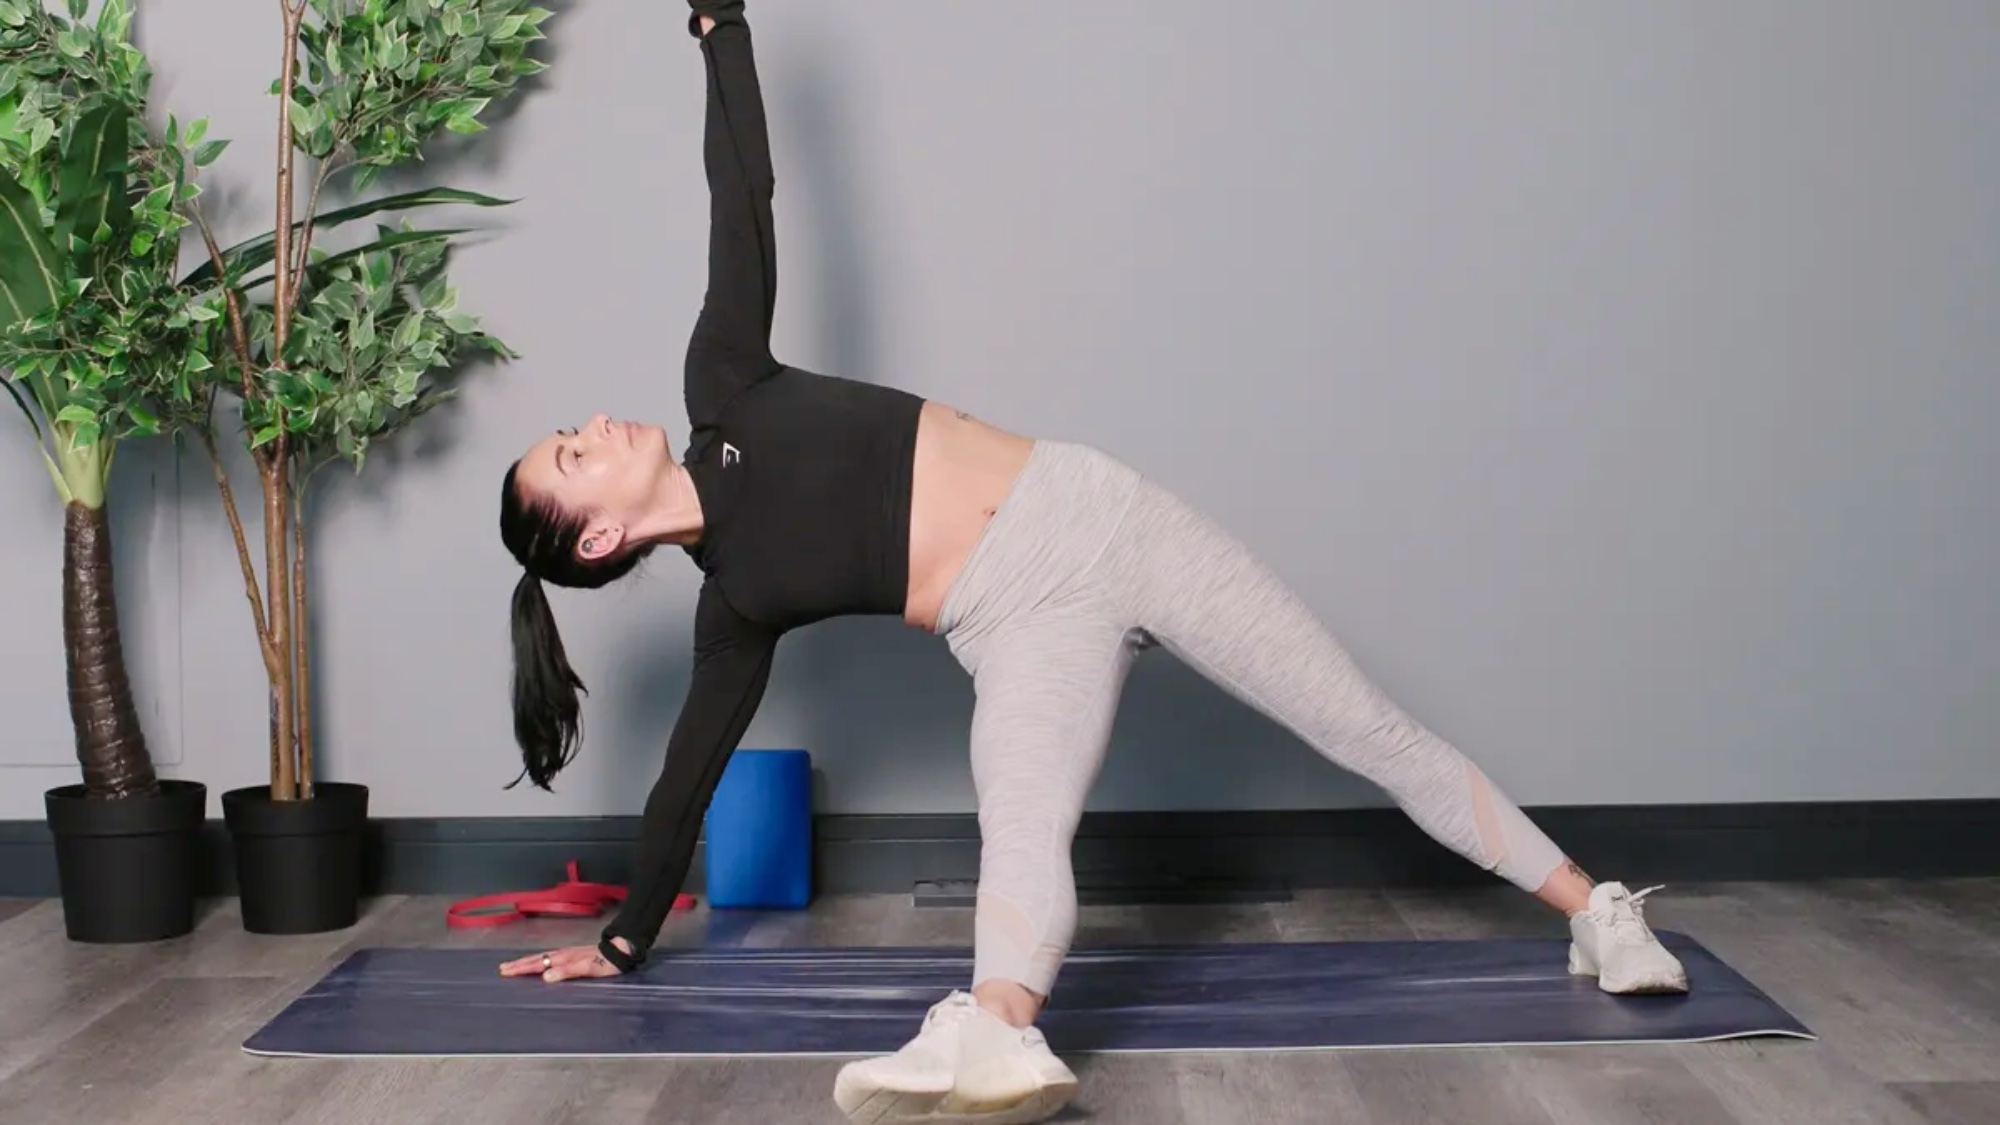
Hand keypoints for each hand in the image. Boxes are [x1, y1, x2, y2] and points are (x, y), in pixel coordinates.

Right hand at [499, 939, 630, 982]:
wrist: (621, 951)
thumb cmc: (606, 962)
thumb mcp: (588, 968)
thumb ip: (567, 971)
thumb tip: (545, 976)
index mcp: (563, 958)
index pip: (538, 964)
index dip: (521, 968)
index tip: (506, 972)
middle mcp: (563, 954)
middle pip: (536, 959)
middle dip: (519, 964)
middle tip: (502, 968)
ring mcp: (568, 954)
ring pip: (542, 957)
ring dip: (527, 962)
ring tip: (514, 966)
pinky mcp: (573, 955)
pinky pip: (550, 958)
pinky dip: (539, 961)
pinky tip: (540, 964)